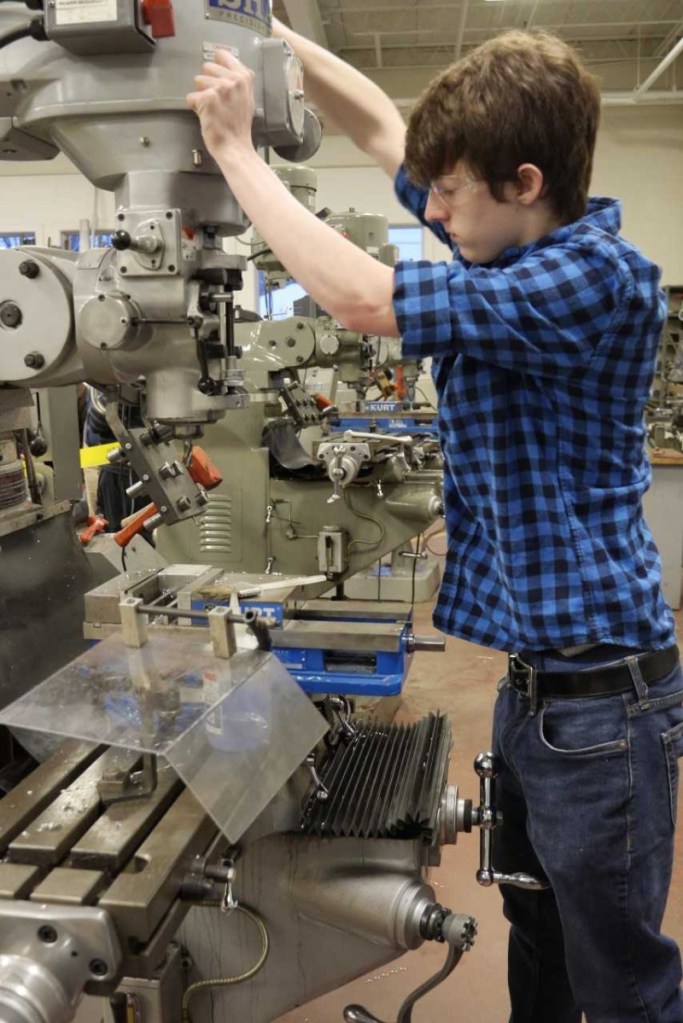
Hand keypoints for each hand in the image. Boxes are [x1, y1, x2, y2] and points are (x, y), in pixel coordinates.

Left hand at [187, 48, 255, 162]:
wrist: (235, 147)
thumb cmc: (238, 126)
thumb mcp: (246, 97)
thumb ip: (237, 80)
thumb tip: (222, 64)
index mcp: (244, 77)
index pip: (221, 55)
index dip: (216, 66)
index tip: (217, 77)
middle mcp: (233, 79)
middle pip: (207, 67)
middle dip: (208, 82)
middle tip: (218, 101)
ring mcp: (221, 88)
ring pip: (198, 81)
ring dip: (201, 95)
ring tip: (213, 109)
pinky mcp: (207, 99)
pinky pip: (191, 97)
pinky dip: (195, 107)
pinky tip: (207, 116)